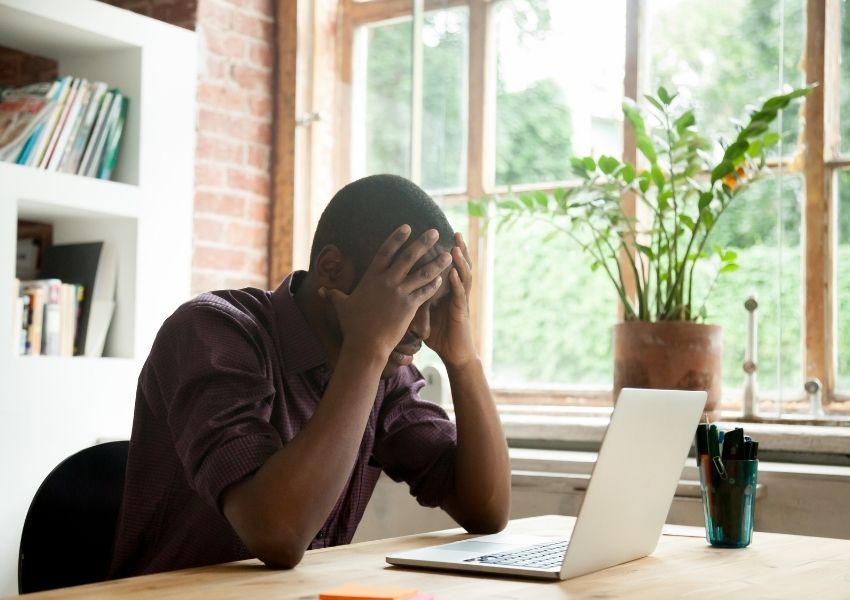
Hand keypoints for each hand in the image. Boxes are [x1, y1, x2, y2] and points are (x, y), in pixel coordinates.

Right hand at [320, 225, 450, 360]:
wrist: (366, 345)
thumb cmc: (353, 326)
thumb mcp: (341, 306)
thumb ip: (332, 294)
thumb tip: (319, 290)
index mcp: (372, 278)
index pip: (385, 252)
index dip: (396, 238)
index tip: (407, 226)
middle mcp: (387, 282)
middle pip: (408, 257)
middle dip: (423, 243)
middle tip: (435, 231)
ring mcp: (399, 293)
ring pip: (422, 273)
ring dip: (437, 263)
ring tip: (449, 254)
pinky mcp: (409, 307)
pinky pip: (425, 292)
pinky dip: (434, 285)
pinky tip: (442, 278)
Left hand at [424, 232, 476, 368]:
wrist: (454, 354)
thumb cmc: (439, 335)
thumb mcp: (424, 314)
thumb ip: (414, 301)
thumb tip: (396, 294)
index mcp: (445, 291)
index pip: (445, 267)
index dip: (444, 252)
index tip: (439, 237)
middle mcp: (455, 292)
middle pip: (458, 266)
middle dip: (458, 249)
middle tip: (454, 232)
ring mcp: (459, 301)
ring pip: (463, 277)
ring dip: (460, 262)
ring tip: (456, 247)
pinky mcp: (461, 313)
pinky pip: (460, 295)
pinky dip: (457, 283)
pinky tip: (453, 273)